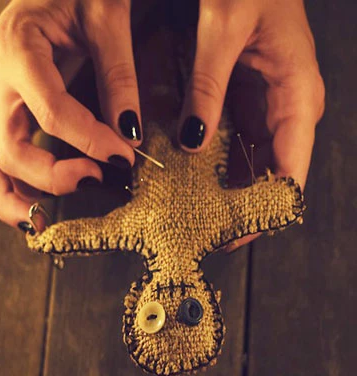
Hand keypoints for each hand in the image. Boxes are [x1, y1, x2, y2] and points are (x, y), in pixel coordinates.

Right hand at [0, 0, 141, 231]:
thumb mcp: (106, 15)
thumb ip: (118, 73)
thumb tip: (129, 134)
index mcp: (18, 47)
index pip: (51, 111)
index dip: (90, 141)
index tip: (124, 157)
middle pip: (10, 148)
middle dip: (53, 176)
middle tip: (96, 181)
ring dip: (14, 197)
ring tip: (44, 223)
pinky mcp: (7, 109)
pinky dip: (13, 185)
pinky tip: (36, 203)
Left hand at [177, 0, 324, 250]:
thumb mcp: (224, 27)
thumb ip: (208, 86)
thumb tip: (194, 142)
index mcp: (297, 94)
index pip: (290, 171)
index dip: (267, 209)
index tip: (238, 237)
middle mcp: (287, 107)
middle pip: (269, 173)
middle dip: (241, 205)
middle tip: (206, 231)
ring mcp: (267, 105)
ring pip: (251, 161)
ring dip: (224, 187)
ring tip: (194, 212)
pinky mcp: (247, 99)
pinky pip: (235, 141)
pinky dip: (214, 160)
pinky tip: (190, 174)